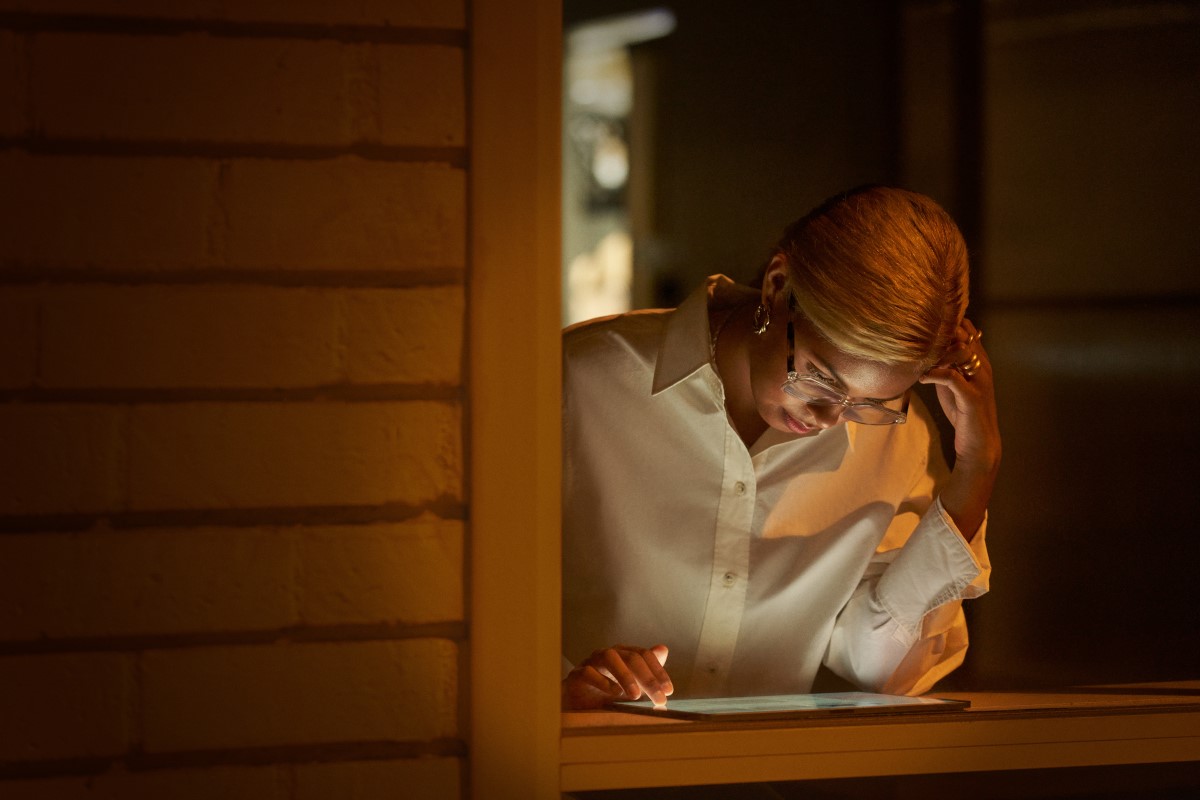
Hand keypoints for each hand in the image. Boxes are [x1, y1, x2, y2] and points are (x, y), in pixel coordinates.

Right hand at [562, 643, 672, 709]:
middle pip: (631, 657)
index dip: (658, 671)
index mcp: (623, 654)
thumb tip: (663, 649)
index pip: (644, 655)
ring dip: (625, 675)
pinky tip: (614, 694)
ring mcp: (591, 662)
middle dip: (648, 678)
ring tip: (635, 695)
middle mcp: (608, 654)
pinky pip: (588, 672)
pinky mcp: (577, 675)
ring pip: (609, 658)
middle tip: (659, 698)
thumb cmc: (607, 692)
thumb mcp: (632, 685)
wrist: (578, 703)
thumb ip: (647, 670)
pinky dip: (603, 682)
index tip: (668, 691)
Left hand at [918, 319, 1000, 537]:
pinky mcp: (971, 398)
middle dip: (942, 329)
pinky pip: (952, 379)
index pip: (967, 330)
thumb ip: (943, 366)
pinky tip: (921, 376)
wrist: (980, 446)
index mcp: (979, 362)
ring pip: (960, 353)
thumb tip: (924, 351)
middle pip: (964, 336)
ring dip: (937, 349)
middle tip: (917, 327)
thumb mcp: (951, 386)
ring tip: (915, 350)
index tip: (924, 317)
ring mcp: (979, 381)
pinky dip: (934, 374)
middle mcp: (983, 367)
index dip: (948, 321)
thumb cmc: (964, 415)